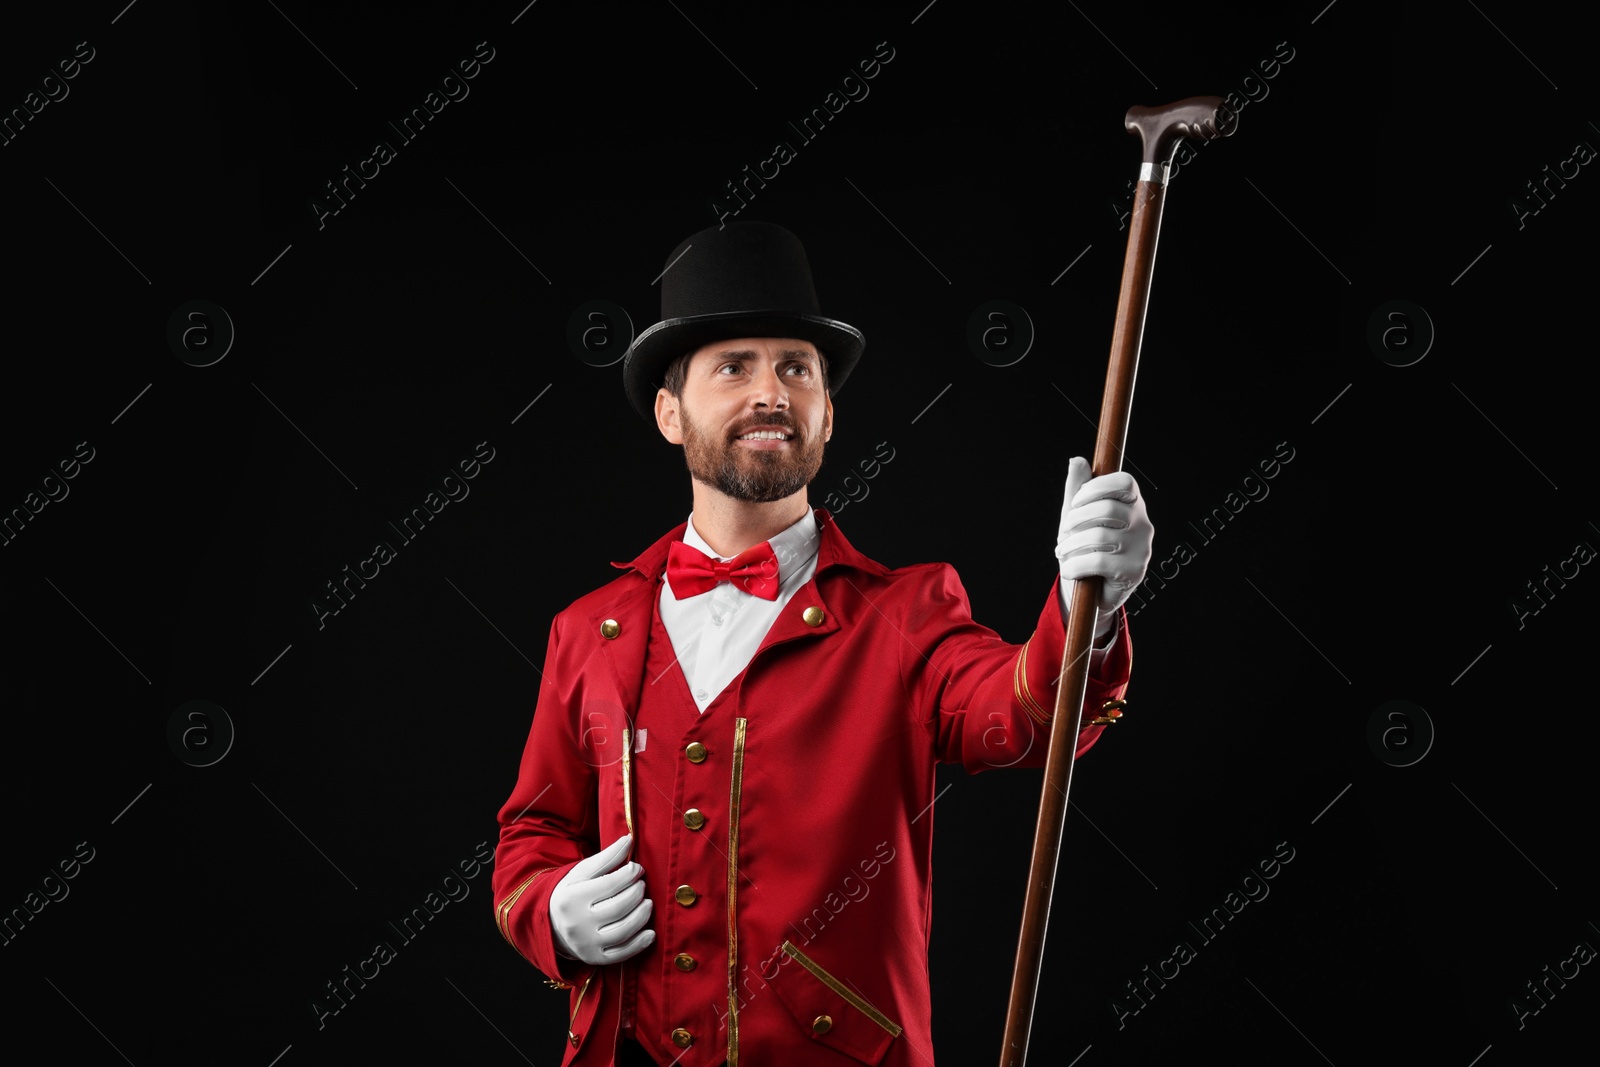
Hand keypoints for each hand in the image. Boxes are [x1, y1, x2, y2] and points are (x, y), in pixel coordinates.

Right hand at [548, 834, 654, 964]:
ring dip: (642, 915)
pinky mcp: (595, 958)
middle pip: (618, 907)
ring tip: (648, 903)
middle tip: (642, 885)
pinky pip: (621, 954)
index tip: (637, 869)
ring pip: (623, 931)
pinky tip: (650, 932)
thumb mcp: (582, 873)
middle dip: (637, 894)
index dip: (629, 875)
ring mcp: (586, 944)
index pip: (609, 885)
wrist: (551, 925)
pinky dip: (639, 944)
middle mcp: (578, 923)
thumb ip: (606, 857)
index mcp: (572, 898)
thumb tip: (629, 840)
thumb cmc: (572, 893)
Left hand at [1056, 457, 1153, 630]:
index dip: (1096, 488)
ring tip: (1063, 552)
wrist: (1092, 590)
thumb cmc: (1086, 546)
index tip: (1076, 502)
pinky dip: (1075, 566)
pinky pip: (1098, 561)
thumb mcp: (1077, 516)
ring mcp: (1142, 548)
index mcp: (1132, 504)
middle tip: (1064, 534)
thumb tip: (1076, 460)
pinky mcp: (1134, 571)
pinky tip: (1070, 570)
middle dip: (1076, 520)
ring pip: (1099, 537)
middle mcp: (1143, 524)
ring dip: (1071, 546)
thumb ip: (1077, 490)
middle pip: (1107, 509)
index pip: (1125, 482)